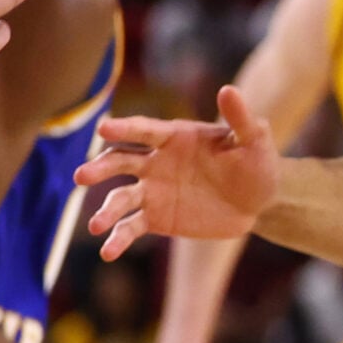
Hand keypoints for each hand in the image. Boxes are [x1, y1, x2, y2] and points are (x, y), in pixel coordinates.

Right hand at [81, 85, 282, 258]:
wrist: (260, 201)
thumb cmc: (258, 163)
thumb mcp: (254, 140)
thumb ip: (240, 119)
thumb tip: (229, 89)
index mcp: (175, 137)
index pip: (144, 130)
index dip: (124, 128)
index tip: (103, 128)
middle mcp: (156, 162)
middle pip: (120, 161)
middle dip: (100, 168)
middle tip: (82, 176)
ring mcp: (153, 191)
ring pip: (120, 198)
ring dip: (106, 211)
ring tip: (96, 226)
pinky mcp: (156, 218)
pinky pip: (131, 227)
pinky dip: (117, 239)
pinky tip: (108, 253)